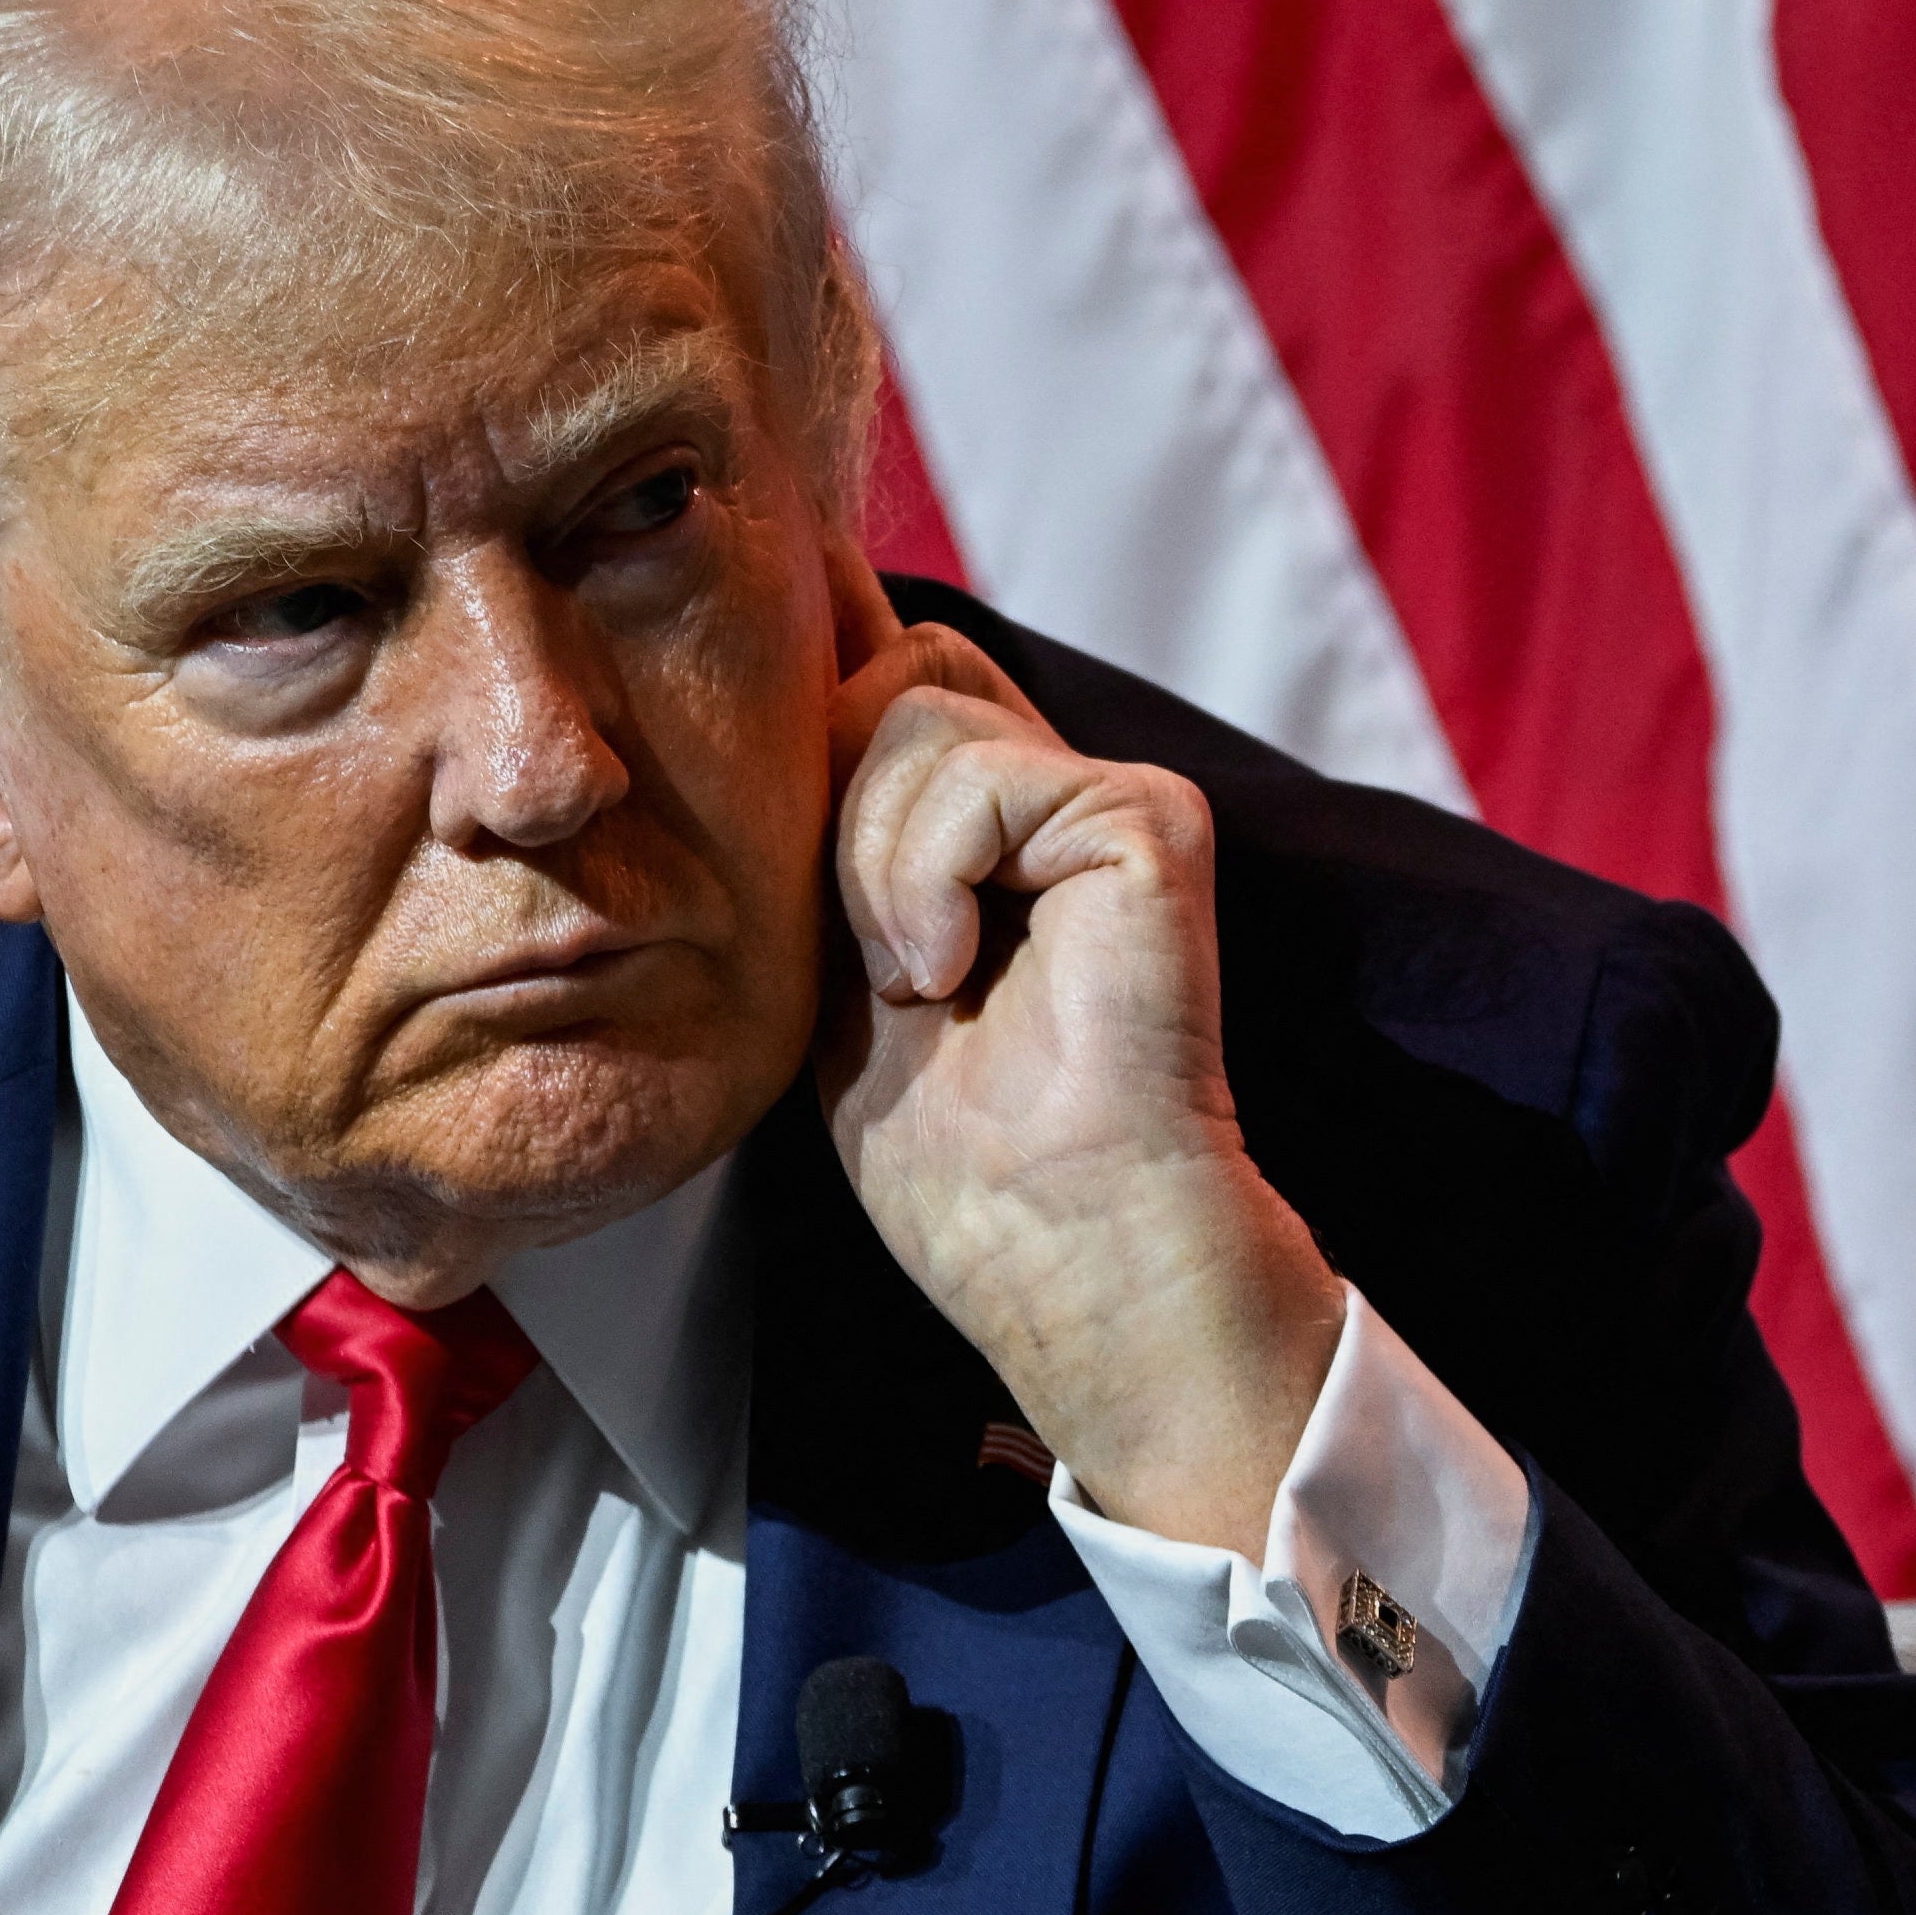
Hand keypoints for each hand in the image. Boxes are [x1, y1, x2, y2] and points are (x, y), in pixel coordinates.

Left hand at [814, 620, 1339, 1549]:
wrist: (1059, 1248)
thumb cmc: (953, 1155)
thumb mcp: (828, 962)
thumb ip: (820, 829)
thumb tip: (768, 693)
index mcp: (983, 821)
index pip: (879, 669)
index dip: (809, 712)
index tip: (782, 835)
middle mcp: (1052, 790)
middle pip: (893, 665)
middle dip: (831, 797)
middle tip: (864, 952)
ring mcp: (1106, 798)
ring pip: (916, 705)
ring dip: (871, 862)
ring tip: (915, 981)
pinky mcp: (1147, 821)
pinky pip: (978, 770)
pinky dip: (923, 876)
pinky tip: (949, 973)